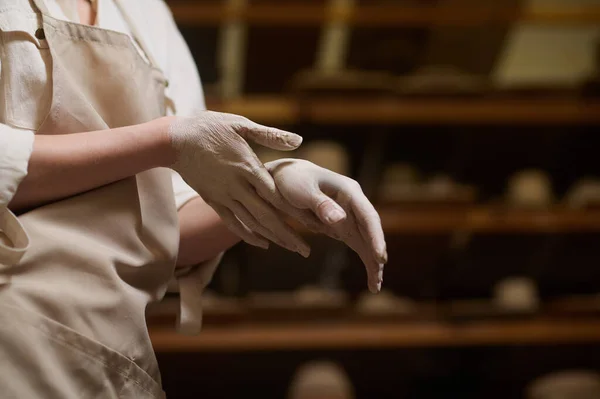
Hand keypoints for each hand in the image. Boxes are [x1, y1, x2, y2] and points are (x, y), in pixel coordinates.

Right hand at [168, 112, 309, 256]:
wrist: (175, 140)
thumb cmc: (210, 127)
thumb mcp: (241, 125)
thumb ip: (270, 135)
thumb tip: (299, 140)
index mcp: (248, 167)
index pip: (276, 195)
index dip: (295, 211)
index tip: (312, 224)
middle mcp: (237, 186)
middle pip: (267, 216)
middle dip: (287, 235)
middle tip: (305, 250)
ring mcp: (224, 196)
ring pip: (251, 223)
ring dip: (272, 238)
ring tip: (290, 248)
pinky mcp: (213, 201)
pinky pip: (232, 223)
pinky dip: (248, 235)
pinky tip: (263, 243)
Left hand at [264, 159, 386, 292]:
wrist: (281, 176)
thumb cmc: (292, 179)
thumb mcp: (302, 190)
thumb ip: (320, 204)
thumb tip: (339, 219)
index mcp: (349, 191)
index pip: (368, 216)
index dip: (376, 237)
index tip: (380, 257)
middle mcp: (354, 204)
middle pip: (371, 231)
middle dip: (376, 254)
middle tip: (377, 280)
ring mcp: (349, 216)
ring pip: (367, 241)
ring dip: (372, 263)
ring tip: (375, 287)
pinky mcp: (341, 227)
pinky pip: (357, 245)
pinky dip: (364, 260)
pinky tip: (371, 278)